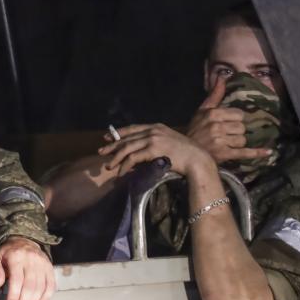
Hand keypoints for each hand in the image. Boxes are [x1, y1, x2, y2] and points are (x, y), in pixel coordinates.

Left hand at [0, 237, 54, 299]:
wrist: (25, 241)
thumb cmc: (8, 253)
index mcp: (16, 257)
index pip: (17, 279)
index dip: (14, 294)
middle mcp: (32, 260)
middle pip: (30, 285)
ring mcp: (43, 264)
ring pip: (41, 287)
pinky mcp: (50, 269)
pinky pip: (51, 286)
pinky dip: (46, 298)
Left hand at [98, 123, 213, 176]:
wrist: (199, 160)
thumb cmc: (187, 155)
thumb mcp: (170, 144)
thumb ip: (155, 144)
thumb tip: (139, 153)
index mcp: (157, 127)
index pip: (132, 128)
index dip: (118, 133)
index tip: (106, 137)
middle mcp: (153, 130)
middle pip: (127, 138)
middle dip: (112, 146)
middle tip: (101, 152)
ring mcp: (153, 138)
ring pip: (127, 148)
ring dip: (115, 158)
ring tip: (108, 166)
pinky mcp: (153, 149)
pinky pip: (133, 158)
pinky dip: (124, 166)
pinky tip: (121, 173)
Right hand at [186, 77, 273, 163]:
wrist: (186, 152)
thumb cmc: (196, 129)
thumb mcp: (203, 110)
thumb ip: (215, 94)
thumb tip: (223, 76)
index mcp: (213, 114)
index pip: (238, 114)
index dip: (235, 119)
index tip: (228, 123)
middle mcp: (216, 126)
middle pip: (242, 127)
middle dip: (237, 132)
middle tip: (227, 135)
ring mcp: (220, 141)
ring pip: (243, 140)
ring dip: (238, 143)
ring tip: (227, 144)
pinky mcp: (223, 154)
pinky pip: (245, 152)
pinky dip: (257, 153)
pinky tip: (268, 151)